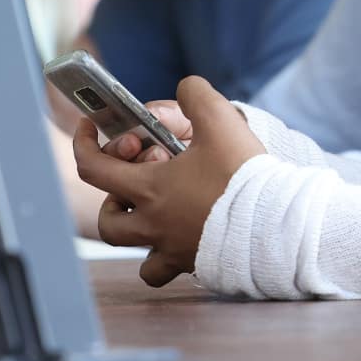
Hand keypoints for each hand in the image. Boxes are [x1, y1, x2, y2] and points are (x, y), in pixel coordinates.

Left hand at [73, 75, 264, 285]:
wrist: (276, 225)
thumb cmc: (244, 175)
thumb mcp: (220, 120)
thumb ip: (195, 96)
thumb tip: (186, 89)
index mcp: (151, 188)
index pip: (94, 168)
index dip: (84, 144)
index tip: (88, 129)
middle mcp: (154, 225)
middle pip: (109, 221)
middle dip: (113, 199)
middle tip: (136, 182)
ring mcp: (173, 250)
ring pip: (135, 254)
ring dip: (137, 233)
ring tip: (159, 215)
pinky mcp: (197, 265)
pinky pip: (168, 272)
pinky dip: (168, 258)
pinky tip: (186, 237)